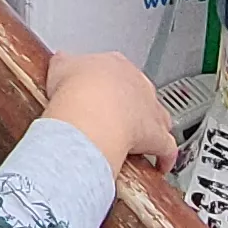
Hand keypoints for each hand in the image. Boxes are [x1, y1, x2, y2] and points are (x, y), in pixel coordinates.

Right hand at [42, 50, 182, 175]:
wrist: (88, 110)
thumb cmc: (75, 89)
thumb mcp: (61, 67)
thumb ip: (64, 64)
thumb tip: (63, 62)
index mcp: (116, 65)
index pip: (118, 71)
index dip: (110, 85)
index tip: (101, 93)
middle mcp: (138, 85)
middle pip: (142, 94)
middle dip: (132, 106)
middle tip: (115, 120)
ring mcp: (150, 110)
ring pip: (160, 118)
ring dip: (153, 128)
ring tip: (140, 142)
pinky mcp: (157, 136)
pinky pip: (167, 148)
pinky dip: (165, 157)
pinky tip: (160, 165)